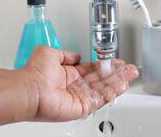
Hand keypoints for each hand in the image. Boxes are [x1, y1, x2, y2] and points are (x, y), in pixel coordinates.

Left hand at [21, 46, 138, 121]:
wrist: (30, 89)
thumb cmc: (35, 73)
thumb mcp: (50, 53)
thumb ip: (66, 54)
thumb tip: (76, 55)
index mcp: (69, 74)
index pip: (92, 69)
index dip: (105, 65)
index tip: (116, 61)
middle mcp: (75, 85)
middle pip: (101, 79)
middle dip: (116, 73)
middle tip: (129, 69)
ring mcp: (79, 97)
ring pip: (103, 89)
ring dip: (118, 82)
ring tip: (130, 75)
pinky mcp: (81, 107)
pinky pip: (100, 100)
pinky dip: (112, 93)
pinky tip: (122, 86)